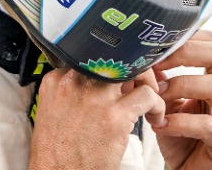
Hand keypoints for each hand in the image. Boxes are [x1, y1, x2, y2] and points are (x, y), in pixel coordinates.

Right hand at [29, 67, 165, 169]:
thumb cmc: (57, 153)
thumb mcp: (54, 114)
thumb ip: (77, 93)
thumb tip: (106, 85)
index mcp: (57, 81)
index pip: (93, 58)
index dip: (111, 70)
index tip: (120, 83)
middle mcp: (75, 82)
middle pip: (113, 60)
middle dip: (131, 72)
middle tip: (139, 87)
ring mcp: (96, 97)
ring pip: (134, 71)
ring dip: (148, 84)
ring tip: (150, 101)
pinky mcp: (116, 115)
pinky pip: (148, 96)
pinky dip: (157, 106)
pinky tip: (155, 118)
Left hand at [151, 31, 211, 169]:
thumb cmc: (184, 139)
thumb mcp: (170, 106)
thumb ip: (160, 84)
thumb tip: (138, 61)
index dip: (189, 38)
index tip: (160, 44)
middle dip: (185, 54)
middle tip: (156, 63)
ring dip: (181, 86)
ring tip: (158, 98)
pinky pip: (208, 126)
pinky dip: (180, 122)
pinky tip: (161, 125)